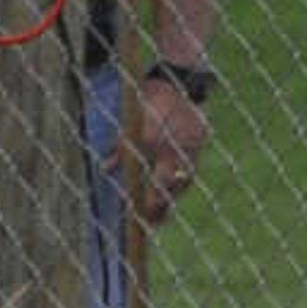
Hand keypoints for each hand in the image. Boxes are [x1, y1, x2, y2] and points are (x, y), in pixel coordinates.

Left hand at [124, 71, 211, 226]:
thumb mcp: (130, 126)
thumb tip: (106, 170)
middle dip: (161, 208)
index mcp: (159, 148)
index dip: (147, 205)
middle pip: (171, 189)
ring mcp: (192, 147)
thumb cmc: (148, 104)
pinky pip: (191, 167)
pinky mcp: (200, 142)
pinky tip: (173, 188)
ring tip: (162, 213)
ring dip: (172, 196)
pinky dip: (181, 180)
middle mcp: (178, 152)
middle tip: (152, 225)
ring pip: (183, 180)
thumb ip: (120, 150)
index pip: (154, 188)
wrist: (176, 82)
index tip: (138, 217)